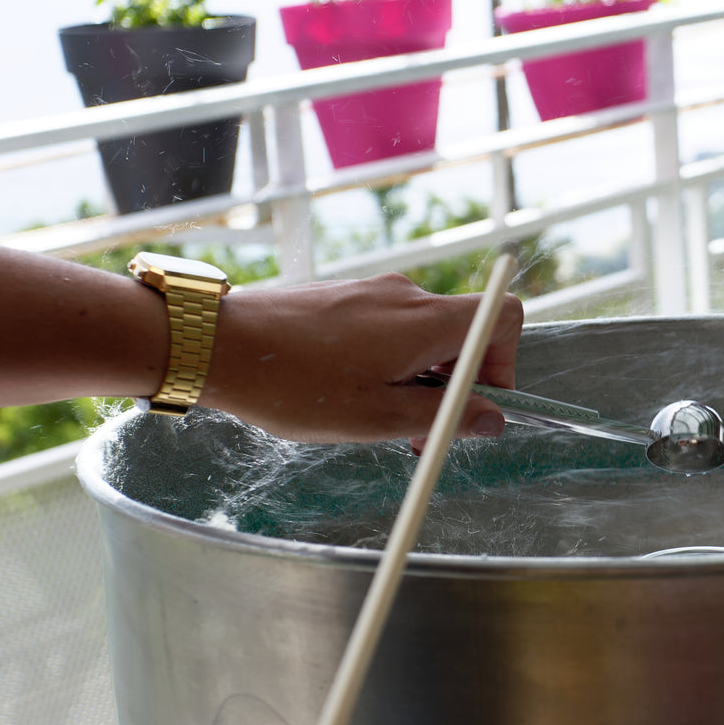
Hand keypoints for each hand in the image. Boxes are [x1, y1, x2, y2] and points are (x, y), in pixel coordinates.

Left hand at [202, 272, 523, 447]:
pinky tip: (349, 392)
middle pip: (464, 332)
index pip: (503, 316)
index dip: (505, 363)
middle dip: (456, 384)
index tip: (476, 403)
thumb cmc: (293, 385)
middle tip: (420, 431)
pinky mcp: (348, 298)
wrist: (217, 345)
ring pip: (426, 336)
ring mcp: (375, 293)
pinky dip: (390, 363)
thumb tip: (491, 418)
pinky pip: (392, 329)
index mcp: (425, 321)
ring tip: (378, 416)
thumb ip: (443, 417)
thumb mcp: (378, 417)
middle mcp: (407, 297)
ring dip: (420, 379)